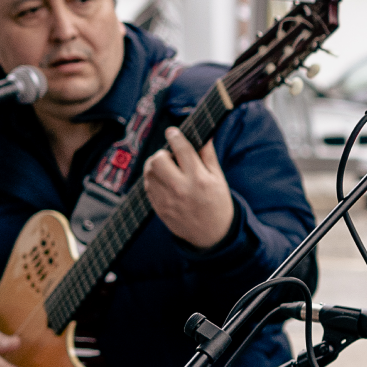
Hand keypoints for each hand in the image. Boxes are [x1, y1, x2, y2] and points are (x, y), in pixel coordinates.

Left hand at [144, 127, 235, 249]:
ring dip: (155, 166)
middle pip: (158, 159)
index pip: (182, 149)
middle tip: (170, 157)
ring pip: (149, 172)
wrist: (211, 234)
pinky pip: (147, 186)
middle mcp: (181, 188)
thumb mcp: (219, 179)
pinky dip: (152, 179)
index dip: (175, 136)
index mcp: (199, 179)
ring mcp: (167, 199)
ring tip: (166, 169)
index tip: (172, 131)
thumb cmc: (217, 204)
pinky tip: (164, 181)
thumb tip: (203, 136)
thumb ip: (208, 156)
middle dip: (162, 153)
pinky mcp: (158, 207)